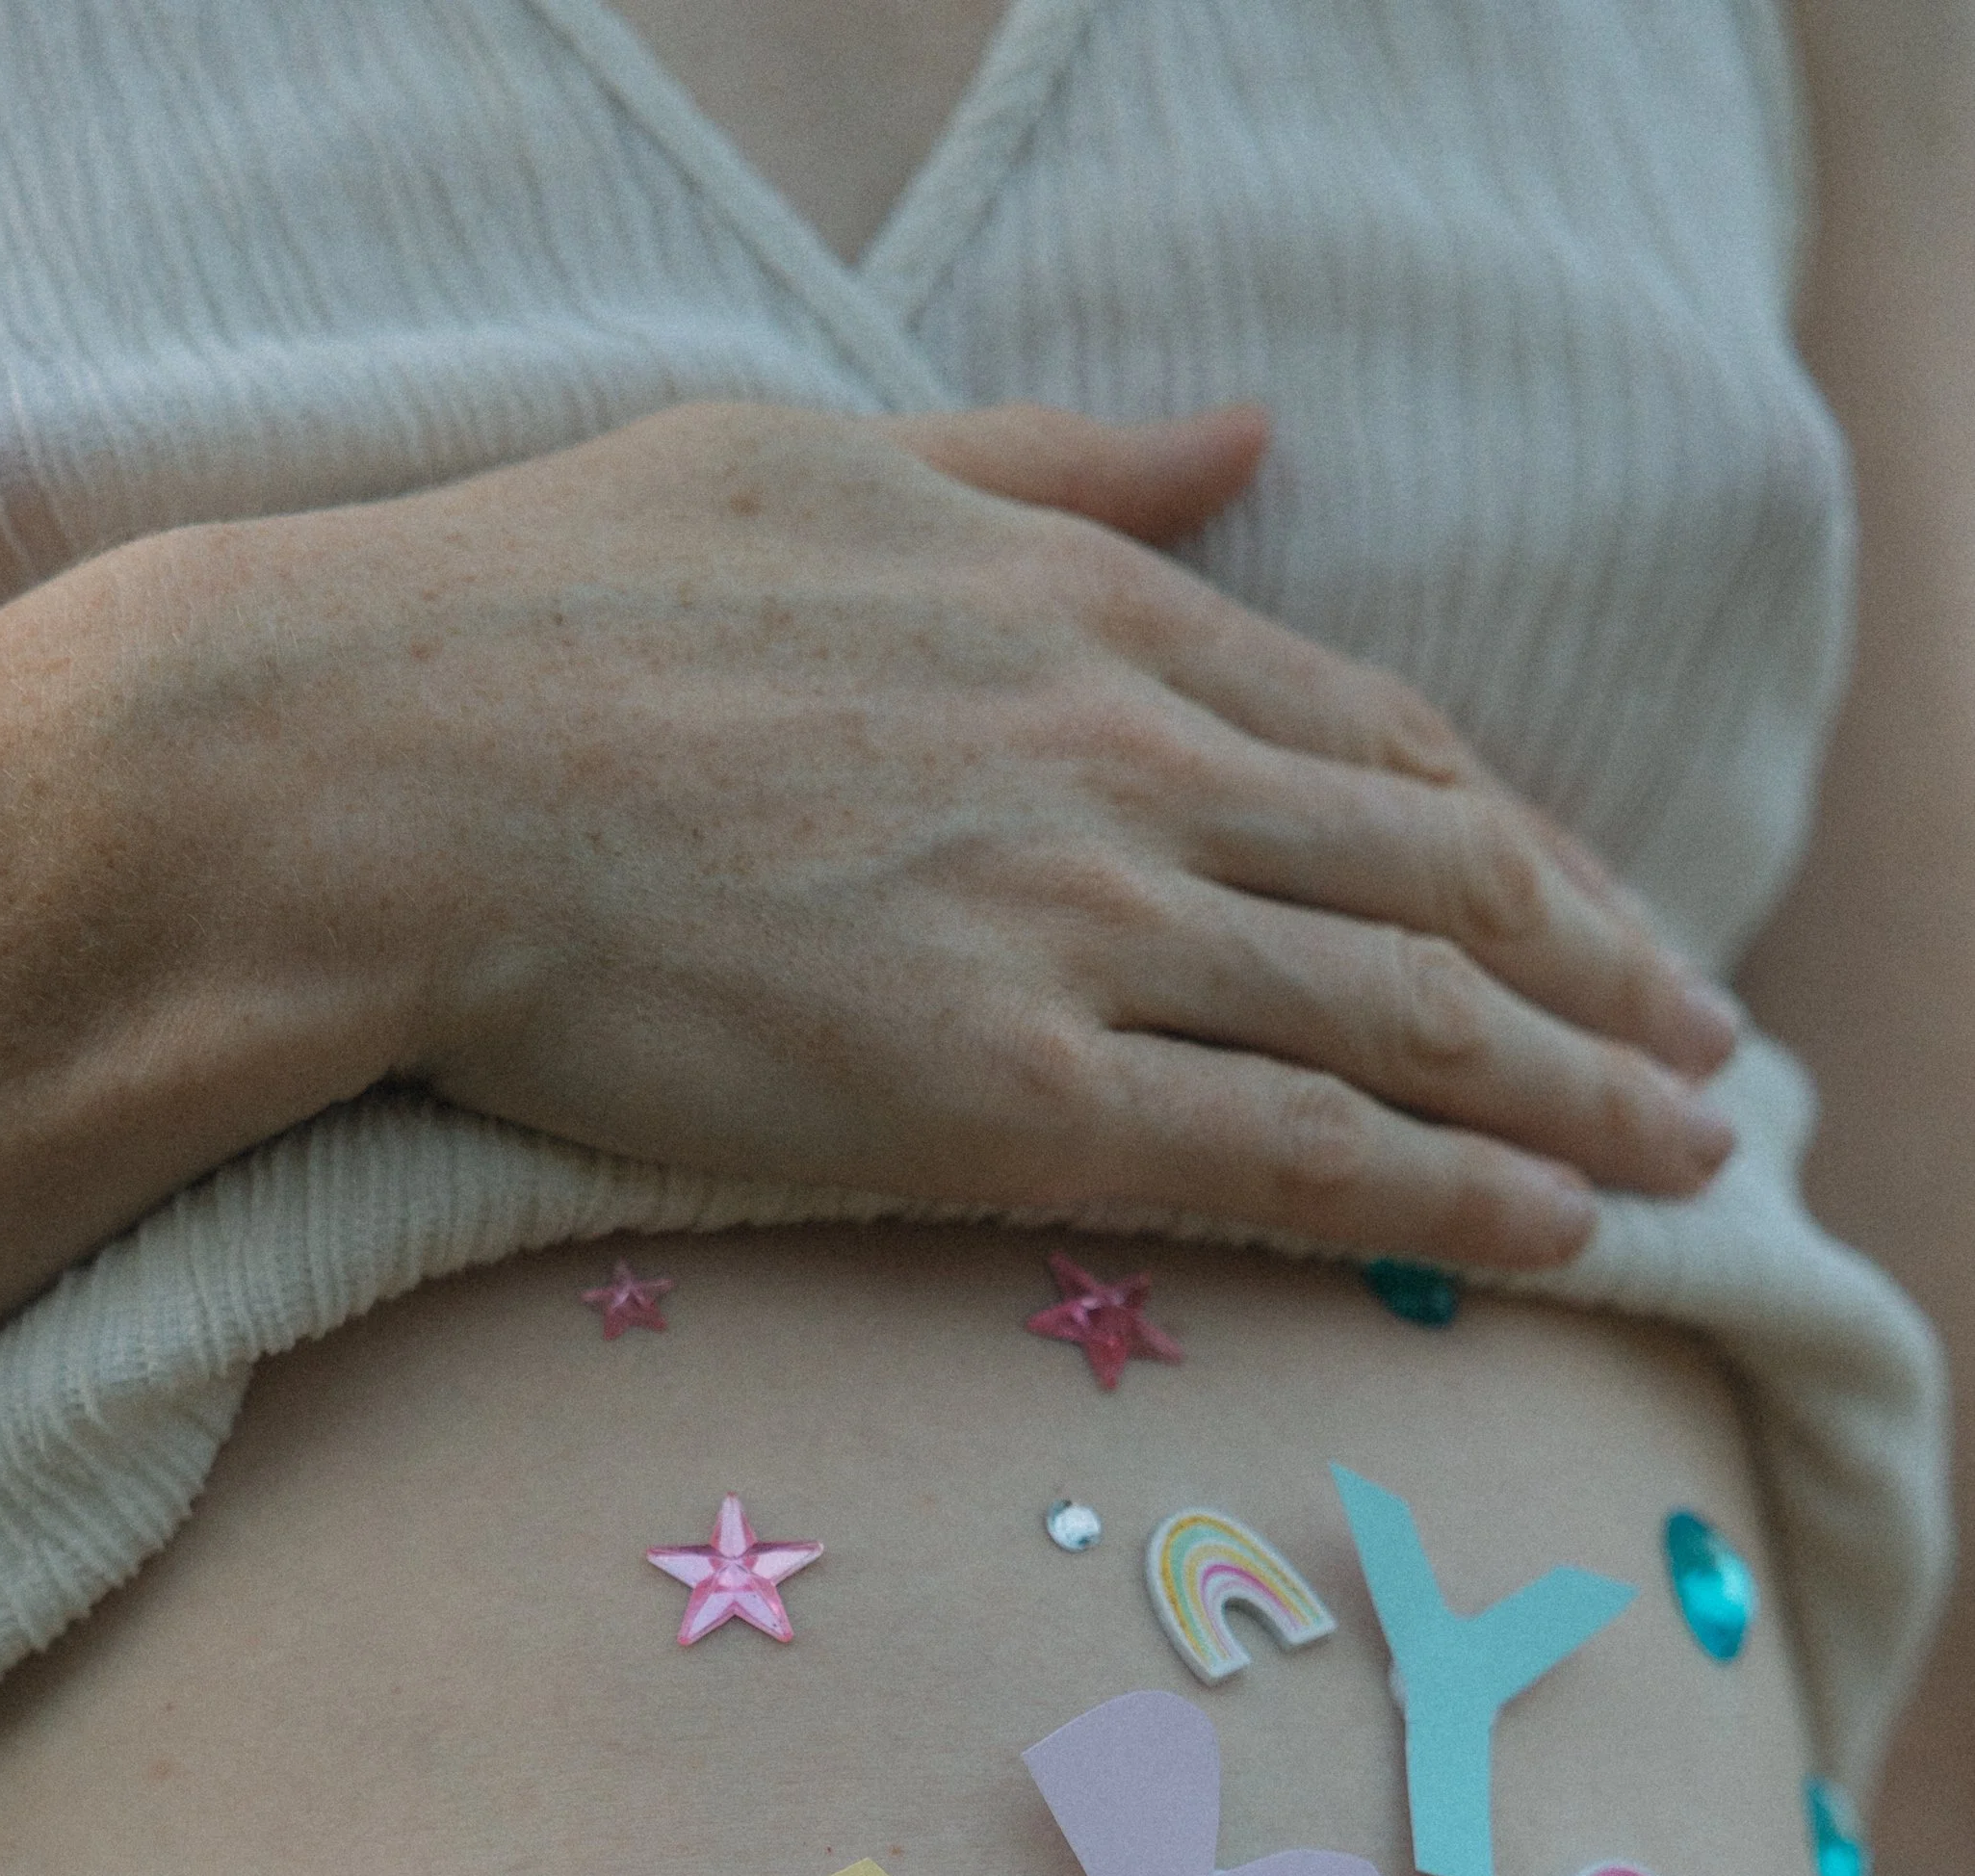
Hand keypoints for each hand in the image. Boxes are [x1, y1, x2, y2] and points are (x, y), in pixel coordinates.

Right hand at [112, 397, 1738, 1268]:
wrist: (370, 764)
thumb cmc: (544, 604)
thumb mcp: (825, 457)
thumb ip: (1059, 458)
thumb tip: (1251, 434)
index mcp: (1082, 600)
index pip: (1373, 734)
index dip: (1517, 837)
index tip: (1599, 912)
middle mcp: (1121, 755)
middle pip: (1441, 881)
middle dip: (1604, 978)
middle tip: (1708, 1061)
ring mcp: (1071, 921)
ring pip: (1406, 1017)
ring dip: (1577, 1098)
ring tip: (1689, 1163)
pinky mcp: (994, 1088)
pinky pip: (1284, 1149)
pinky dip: (1444, 1192)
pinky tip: (1555, 1237)